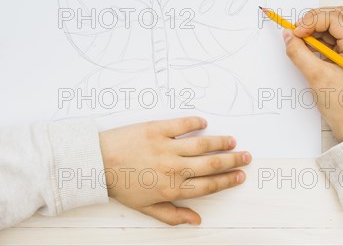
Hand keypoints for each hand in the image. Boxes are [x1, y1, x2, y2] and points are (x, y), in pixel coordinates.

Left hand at [99, 116, 250, 224]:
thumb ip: (172, 214)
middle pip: (211, 164)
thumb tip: (195, 221)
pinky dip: (195, 123)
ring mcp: (166, 147)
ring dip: (220, 142)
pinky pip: (181, 124)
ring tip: (231, 140)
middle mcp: (174, 168)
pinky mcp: (156, 129)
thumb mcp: (146, 207)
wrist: (97, 163)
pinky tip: (203, 123)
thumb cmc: (120, 186)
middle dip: (232, 161)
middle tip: (245, 156)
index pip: (208, 185)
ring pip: (202, 144)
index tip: (239, 176)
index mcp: (173, 189)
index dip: (226, 181)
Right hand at [283, 6, 342, 141]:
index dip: (312, 20)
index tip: (296, 32)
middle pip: (337, 15)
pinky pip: (333, 36)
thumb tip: (288, 35)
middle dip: (314, 19)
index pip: (335, 18)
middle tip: (297, 31)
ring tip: (301, 40)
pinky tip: (308, 46)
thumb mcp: (316, 77)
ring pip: (334, 23)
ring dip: (315, 27)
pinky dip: (318, 37)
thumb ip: (299, 52)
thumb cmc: (342, 104)